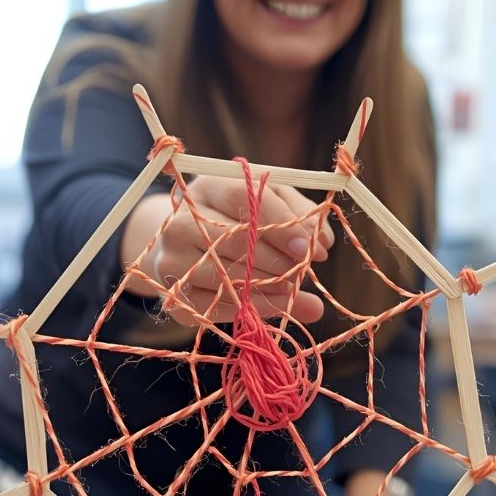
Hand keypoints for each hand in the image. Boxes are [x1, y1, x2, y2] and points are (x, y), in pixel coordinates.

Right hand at [124, 176, 333, 324]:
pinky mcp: (174, 297)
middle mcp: (178, 222)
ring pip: (227, 276)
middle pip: (234, 239)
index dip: (280, 222)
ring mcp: (171, 261)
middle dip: (278, 259)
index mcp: (205, 188)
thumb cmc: (236, 218)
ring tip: (294, 288)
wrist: (184, 247)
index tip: (310, 246)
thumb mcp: (267, 203)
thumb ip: (299, 215)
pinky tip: (275, 303)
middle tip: (303, 269)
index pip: (242, 197)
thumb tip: (324, 243)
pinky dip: (252, 307)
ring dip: (269, 287)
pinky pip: (218, 307)